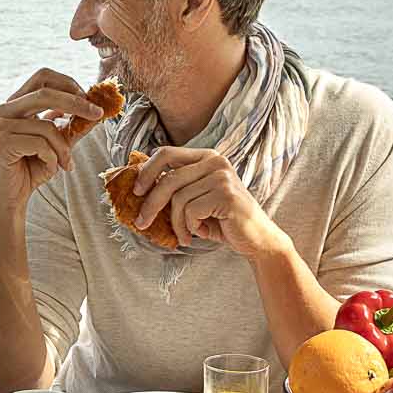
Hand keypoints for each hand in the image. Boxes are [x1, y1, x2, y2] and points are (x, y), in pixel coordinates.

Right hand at [0, 68, 103, 210]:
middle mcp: (5, 109)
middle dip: (76, 103)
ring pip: (47, 126)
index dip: (68, 83)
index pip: (43, 77)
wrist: (12, 196)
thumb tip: (99, 108)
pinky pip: (40, 144)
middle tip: (97, 114)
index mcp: (17, 102)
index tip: (89, 100)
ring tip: (65, 163)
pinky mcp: (2, 143)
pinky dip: (52, 158)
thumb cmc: (33, 166)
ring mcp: (1, 125)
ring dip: (63, 148)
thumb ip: (75, 124)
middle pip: (45, 92)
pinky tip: (48, 169)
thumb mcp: (60, 142)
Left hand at [130, 147, 285, 256]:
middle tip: (141, 223)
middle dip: (150, 204)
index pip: (167, 153)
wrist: (257, 239)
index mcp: (206, 156)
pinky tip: (201, 233)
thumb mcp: (197, 198)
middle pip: (168, 178)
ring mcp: (222, 177)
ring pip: (178, 199)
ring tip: (185, 235)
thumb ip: (177, 187)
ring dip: (177, 224)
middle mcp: (215, 161)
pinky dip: (190, 227)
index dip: (146, 171)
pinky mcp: (225, 195)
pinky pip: (191, 212)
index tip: (136, 191)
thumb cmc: (223, 220)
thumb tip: (139, 186)